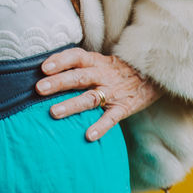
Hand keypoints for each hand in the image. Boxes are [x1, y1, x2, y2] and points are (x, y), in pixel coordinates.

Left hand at [36, 47, 161, 141]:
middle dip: (58, 82)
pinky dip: (101, 127)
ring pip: (90, 98)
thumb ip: (79, 66)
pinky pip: (111, 118)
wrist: (153, 76)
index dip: (60, 61)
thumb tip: (45, 72)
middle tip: (39, 89)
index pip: (76, 57)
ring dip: (72, 105)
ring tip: (54, 112)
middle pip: (79, 77)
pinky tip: (88, 135)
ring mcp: (113, 92)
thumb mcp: (100, 61)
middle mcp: (103, 75)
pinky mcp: (124, 107)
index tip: (43, 67)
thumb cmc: (117, 70)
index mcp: (96, 61)